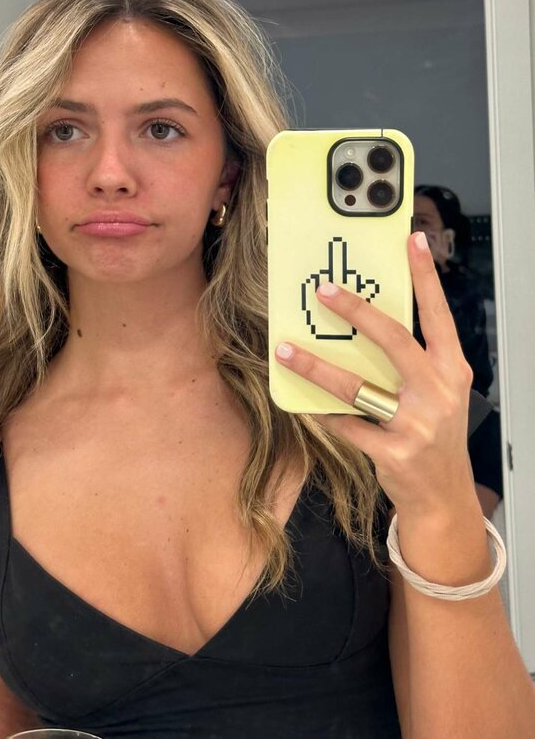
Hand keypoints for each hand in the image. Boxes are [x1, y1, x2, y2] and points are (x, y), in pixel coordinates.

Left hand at [274, 231, 475, 518]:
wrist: (444, 496)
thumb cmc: (435, 436)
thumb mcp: (438, 393)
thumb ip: (414, 362)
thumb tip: (367, 323)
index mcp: (452, 370)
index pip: (438, 315)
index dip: (426, 278)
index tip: (412, 242)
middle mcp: (437, 393)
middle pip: (395, 341)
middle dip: (357, 311)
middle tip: (323, 290)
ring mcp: (416, 424)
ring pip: (358, 386)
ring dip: (316, 367)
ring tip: (285, 349)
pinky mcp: (393, 453)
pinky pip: (346, 426)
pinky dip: (320, 412)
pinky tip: (298, 401)